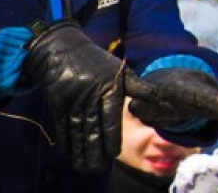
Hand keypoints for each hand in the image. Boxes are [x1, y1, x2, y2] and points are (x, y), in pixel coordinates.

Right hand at [22, 21, 128, 173]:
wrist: (62, 49)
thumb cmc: (95, 61)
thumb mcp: (119, 69)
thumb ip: (137, 86)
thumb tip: (159, 96)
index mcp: (108, 89)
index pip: (110, 117)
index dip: (111, 136)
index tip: (114, 153)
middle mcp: (89, 97)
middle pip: (92, 128)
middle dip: (95, 150)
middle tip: (98, 168)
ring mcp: (72, 101)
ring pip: (77, 131)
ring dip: (80, 150)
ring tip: (85, 167)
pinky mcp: (58, 103)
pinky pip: (62, 126)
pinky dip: (66, 141)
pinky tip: (71, 154)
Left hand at [126, 68, 217, 141]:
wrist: (175, 78)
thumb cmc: (158, 91)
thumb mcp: (147, 95)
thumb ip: (141, 103)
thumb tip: (133, 106)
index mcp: (187, 90)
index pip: (201, 98)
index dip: (215, 104)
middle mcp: (204, 94)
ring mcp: (213, 101)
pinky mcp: (217, 111)